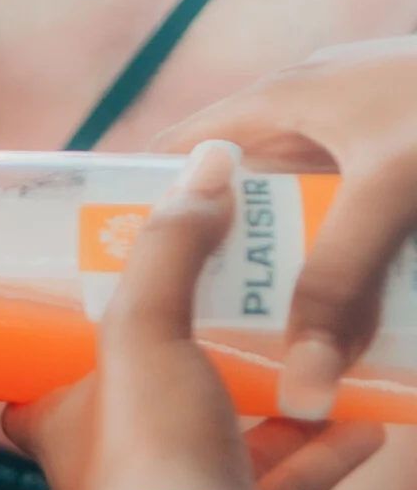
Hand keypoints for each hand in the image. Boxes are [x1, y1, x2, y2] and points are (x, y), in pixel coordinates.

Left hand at [6, 143, 381, 489]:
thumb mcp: (144, 330)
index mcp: (60, 417)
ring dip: (279, 393)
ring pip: (235, 433)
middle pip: (157, 389)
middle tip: (245, 296)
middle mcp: (112, 460)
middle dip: (203, 347)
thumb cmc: (150, 449)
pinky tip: (368, 414)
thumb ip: (170, 250)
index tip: (118, 279)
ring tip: (319, 342)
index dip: (76, 323)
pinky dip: (329, 446)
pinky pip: (294, 478)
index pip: (48, 363)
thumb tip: (205, 162)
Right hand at [152, 38, 416, 420]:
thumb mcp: (394, 194)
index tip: (102, 279)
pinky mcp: (408, 162)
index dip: (133, 205)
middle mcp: (315, 112)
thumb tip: (304, 391)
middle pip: (238, 195)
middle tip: (184, 338)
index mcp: (282, 98)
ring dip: (290, 274)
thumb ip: (343, 288)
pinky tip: (359, 320)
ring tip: (264, 347)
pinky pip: (361, 224)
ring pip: (304, 217)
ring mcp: (368, 136)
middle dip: (214, 263)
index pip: (176, 149)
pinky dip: (353, 267)